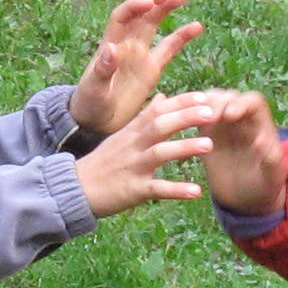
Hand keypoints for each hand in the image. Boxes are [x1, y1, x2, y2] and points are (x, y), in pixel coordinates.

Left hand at [69, 0, 204, 139]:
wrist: (97, 122)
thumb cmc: (89, 105)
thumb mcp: (94, 89)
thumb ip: (102, 70)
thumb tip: (110, 48)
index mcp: (110, 46)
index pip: (122, 17)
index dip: (135, 6)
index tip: (150, 3)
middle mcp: (126, 45)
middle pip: (140, 14)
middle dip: (154, 1)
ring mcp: (140, 55)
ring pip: (155, 25)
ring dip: (166, 9)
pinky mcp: (151, 69)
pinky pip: (169, 48)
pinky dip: (182, 36)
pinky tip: (197, 27)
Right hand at [72, 88, 226, 220]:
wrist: (75, 189)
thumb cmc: (103, 162)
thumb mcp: (123, 135)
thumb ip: (145, 116)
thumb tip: (164, 96)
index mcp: (132, 132)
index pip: (158, 110)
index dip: (181, 102)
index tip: (204, 96)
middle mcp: (133, 146)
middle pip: (160, 125)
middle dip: (185, 117)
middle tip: (212, 112)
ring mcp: (133, 167)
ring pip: (160, 153)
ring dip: (184, 148)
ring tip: (210, 145)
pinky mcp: (132, 190)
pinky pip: (157, 189)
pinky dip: (176, 190)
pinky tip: (197, 191)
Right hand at [193, 90, 286, 215]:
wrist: (247, 199)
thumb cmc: (263, 186)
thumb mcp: (272, 177)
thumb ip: (271, 160)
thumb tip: (262, 144)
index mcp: (260, 124)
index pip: (252, 102)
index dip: (240, 104)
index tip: (230, 115)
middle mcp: (241, 120)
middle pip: (228, 97)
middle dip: (217, 102)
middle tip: (207, 117)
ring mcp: (222, 125)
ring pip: (209, 104)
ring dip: (199, 107)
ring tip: (190, 120)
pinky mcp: (206, 134)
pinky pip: (195, 119)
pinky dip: (187, 117)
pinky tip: (177, 128)